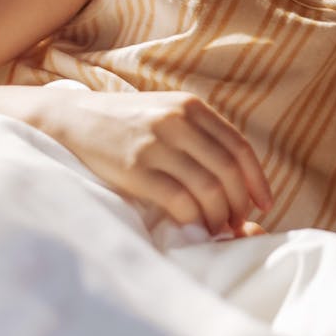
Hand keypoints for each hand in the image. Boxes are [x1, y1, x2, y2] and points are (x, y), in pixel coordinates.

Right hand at [37, 86, 272, 235]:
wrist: (71, 119)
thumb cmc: (126, 124)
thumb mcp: (167, 115)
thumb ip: (200, 137)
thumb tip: (239, 182)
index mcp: (191, 107)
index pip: (239, 147)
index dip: (257, 180)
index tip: (264, 205)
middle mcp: (178, 121)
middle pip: (229, 170)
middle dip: (239, 204)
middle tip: (236, 223)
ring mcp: (156, 144)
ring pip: (208, 187)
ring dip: (218, 215)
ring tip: (215, 228)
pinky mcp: (135, 168)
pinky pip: (179, 200)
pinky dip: (193, 218)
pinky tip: (192, 225)